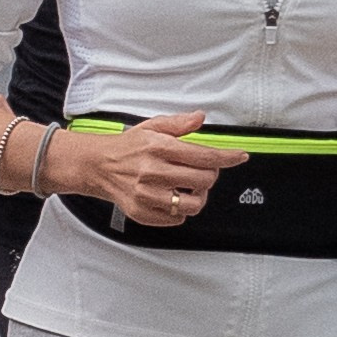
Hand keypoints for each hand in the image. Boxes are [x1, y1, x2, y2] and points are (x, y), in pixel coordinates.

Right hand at [54, 110, 246, 227]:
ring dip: (197, 196)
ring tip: (188, 187)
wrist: (97, 166)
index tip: (239, 156)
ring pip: (192, 204)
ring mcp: (147, 195)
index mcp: (158, 148)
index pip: (204, 155)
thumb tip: (200, 118)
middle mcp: (153, 172)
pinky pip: (176, 219)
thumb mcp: (152, 126)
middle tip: (202, 171)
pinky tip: (172, 197)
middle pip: (203, 180)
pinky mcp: (142, 212)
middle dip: (209, 175)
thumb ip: (179, 124)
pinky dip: (180, 210)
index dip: (227, 157)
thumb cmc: (126, 148)